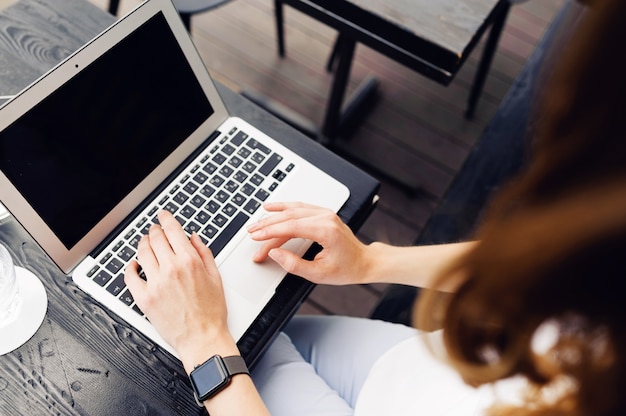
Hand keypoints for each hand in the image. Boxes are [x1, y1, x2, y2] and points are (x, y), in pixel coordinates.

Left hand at [124, 210, 237, 372]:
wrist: (202, 338)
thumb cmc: (211, 312)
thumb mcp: (216, 277)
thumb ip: (204, 253)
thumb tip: (193, 237)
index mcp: (190, 261)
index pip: (173, 230)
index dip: (166, 218)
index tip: (163, 215)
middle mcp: (171, 269)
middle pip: (155, 238)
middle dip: (154, 230)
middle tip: (155, 229)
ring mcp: (155, 283)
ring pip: (142, 252)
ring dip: (142, 243)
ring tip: (145, 243)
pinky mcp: (144, 298)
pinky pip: (130, 276)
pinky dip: (130, 267)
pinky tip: (134, 265)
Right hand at [247, 202, 370, 284]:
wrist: (364, 261)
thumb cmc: (346, 269)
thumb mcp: (318, 274)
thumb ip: (293, 264)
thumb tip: (274, 254)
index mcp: (326, 231)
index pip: (291, 227)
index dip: (270, 232)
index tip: (256, 237)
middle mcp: (326, 218)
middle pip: (289, 217)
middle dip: (268, 226)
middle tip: (252, 233)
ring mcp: (325, 213)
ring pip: (293, 210)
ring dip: (273, 216)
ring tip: (257, 223)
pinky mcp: (324, 214)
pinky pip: (300, 207)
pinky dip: (284, 207)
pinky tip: (272, 208)